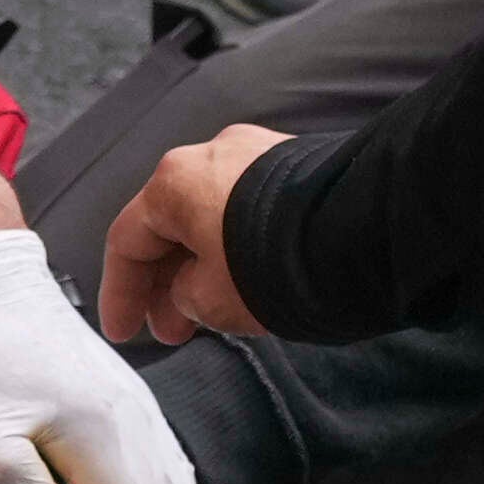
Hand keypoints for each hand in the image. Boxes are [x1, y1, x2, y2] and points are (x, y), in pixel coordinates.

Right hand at [96, 119, 277, 349]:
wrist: (363, 231)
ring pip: (212, 216)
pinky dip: (237, 245)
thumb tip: (193, 288)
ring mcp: (257, 152)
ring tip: (212, 311)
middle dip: (166, 283)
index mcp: (173, 182)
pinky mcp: (296, 162)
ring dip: (203, 264)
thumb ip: (185, 296)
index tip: (124, 332)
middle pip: (171, 224)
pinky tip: (249, 280)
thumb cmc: (275, 265)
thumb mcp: (211, 301)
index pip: (127, 241)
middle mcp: (210, 154)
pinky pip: (249, 209)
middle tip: (174, 330)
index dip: (120, 293)